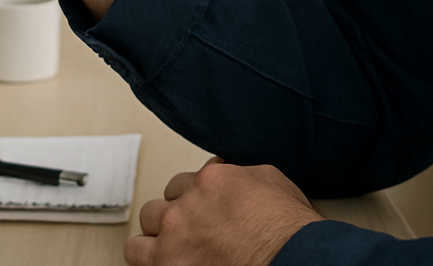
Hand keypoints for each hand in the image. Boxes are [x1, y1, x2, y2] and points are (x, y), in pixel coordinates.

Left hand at [127, 159, 322, 265]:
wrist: (294, 259)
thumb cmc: (289, 230)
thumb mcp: (271, 181)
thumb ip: (242, 175)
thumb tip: (234, 175)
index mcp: (210, 180)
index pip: (185, 183)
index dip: (195, 198)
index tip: (203, 210)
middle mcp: (186, 207)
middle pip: (160, 206)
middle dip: (174, 217)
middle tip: (190, 232)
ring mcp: (174, 239)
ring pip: (143, 232)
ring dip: (155, 239)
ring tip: (172, 251)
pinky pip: (137, 260)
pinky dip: (150, 261)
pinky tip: (166, 262)